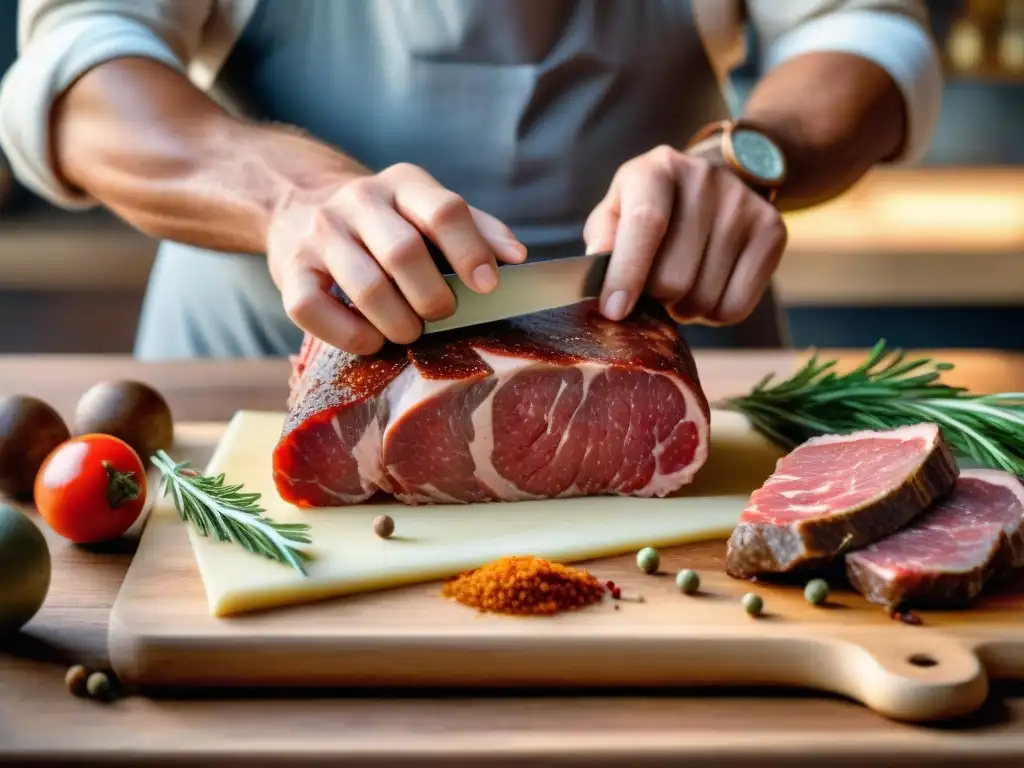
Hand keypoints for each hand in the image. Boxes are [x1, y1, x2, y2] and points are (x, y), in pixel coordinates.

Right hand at [267, 162, 525, 353]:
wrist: (300, 204)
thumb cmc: (387, 224)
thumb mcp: (429, 212)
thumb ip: (476, 230)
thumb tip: (517, 258)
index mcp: (404, 184)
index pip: (443, 211)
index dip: (471, 252)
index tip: (488, 288)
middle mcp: (359, 200)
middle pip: (404, 253)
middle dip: (433, 298)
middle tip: (441, 316)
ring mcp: (320, 233)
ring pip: (365, 286)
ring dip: (397, 323)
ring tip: (409, 333)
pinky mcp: (289, 268)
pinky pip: (313, 309)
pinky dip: (349, 335)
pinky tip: (371, 339)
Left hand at [583, 145, 786, 325]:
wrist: (717, 183)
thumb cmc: (651, 207)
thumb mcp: (617, 211)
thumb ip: (603, 237)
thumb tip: (600, 268)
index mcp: (657, 168)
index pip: (645, 222)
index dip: (627, 273)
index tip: (614, 311)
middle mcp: (705, 178)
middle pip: (674, 275)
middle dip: (654, 298)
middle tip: (652, 290)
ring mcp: (744, 204)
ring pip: (704, 298)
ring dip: (683, 309)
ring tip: (679, 288)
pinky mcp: (772, 231)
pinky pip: (736, 306)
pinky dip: (714, 315)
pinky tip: (706, 290)